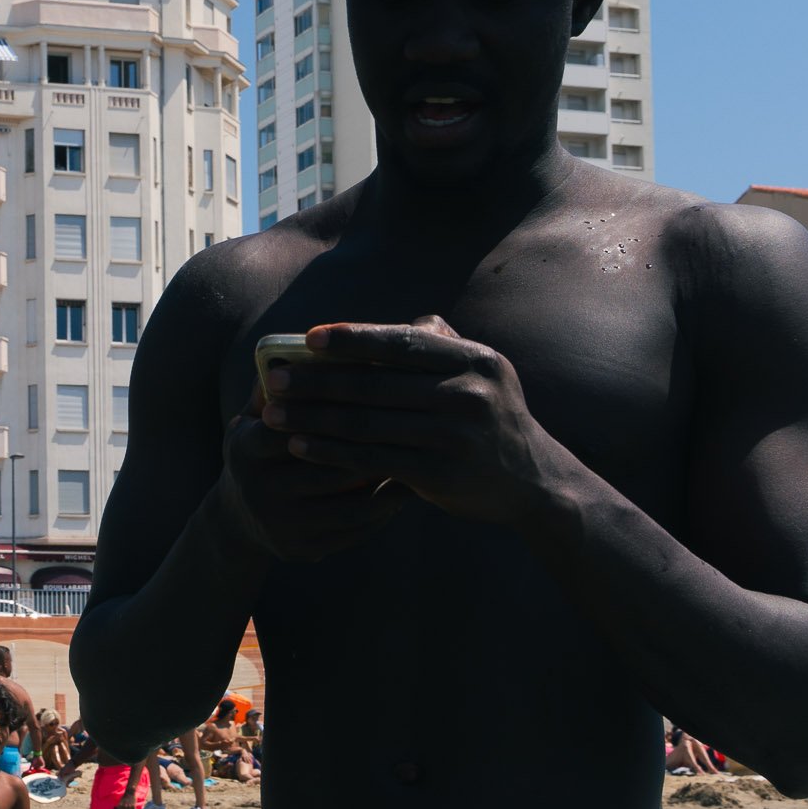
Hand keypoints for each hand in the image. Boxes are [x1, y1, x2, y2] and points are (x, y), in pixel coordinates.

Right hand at [216, 374, 412, 561]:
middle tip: (415, 426)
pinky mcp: (301, 549)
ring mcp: (281, 523)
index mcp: (245, 447)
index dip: (337, 409)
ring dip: (388, 480)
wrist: (240, 518)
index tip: (378, 392)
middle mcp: (258, 488)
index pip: (295, 423)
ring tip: (419, 458)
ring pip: (350, 502)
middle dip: (373, 445)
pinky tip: (407, 489)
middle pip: (330, 465)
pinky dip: (384, 510)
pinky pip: (355, 529)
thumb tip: (317, 342)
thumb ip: (283, 381)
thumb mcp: (256, 414)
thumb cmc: (263, 445)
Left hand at [258, 318, 558, 524]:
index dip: (352, 339)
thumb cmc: (490, 417)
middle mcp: (468, 393)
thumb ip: (438, 344)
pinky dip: (330, 451)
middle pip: (375, 383)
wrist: (533, 482)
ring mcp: (455, 436)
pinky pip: (373, 458)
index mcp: (474, 359)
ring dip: (313, 417)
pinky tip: (300, 446)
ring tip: (274, 414)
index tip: (308, 339)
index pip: (401, 342)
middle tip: (275, 379)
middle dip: (317, 381)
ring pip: (367, 422)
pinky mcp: (440, 474)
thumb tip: (381, 326)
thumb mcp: (481, 372)